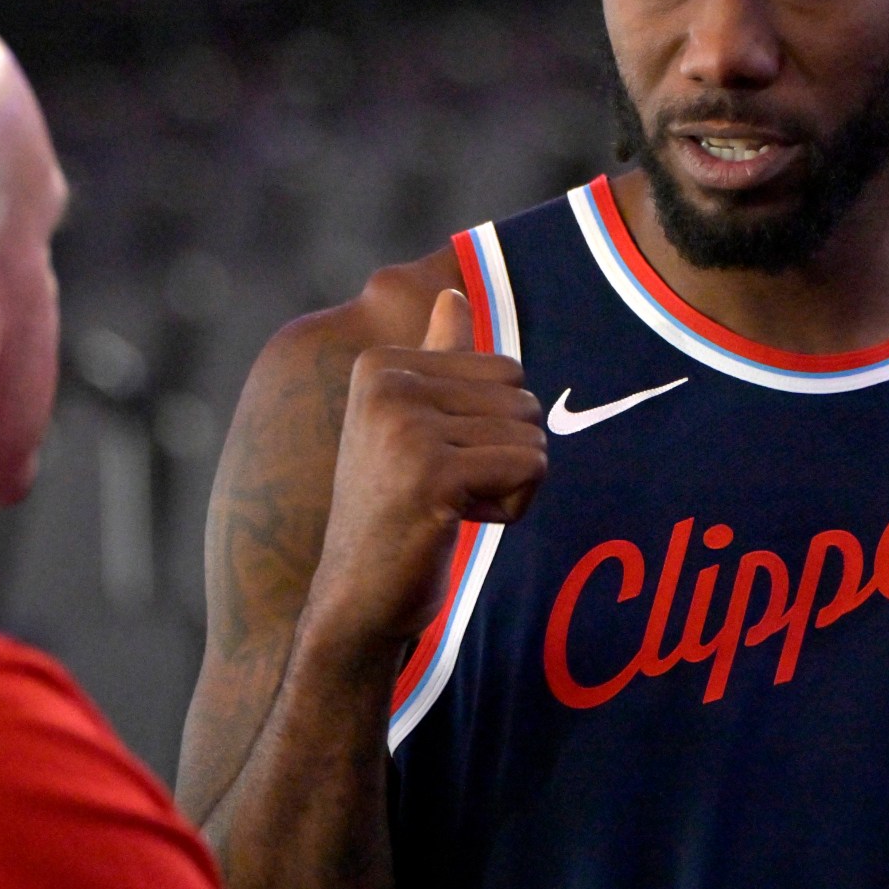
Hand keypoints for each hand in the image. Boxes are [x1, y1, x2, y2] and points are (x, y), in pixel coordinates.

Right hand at [301, 290, 546, 658]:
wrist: (356, 596)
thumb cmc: (392, 511)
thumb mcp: (406, 423)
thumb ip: (433, 357)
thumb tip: (452, 291)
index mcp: (381, 363)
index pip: (505, 369)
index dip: (492, 425)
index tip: (438, 461)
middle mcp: (387, 383)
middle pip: (523, 398)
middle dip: (507, 453)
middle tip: (448, 490)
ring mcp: (406, 427)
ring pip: (532, 435)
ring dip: (509, 484)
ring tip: (450, 507)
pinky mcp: (432, 473)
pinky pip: (530, 467)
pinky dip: (513, 505)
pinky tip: (458, 523)